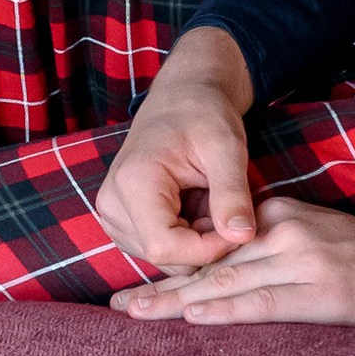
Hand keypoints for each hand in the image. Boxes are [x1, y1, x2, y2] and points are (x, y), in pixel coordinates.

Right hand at [95, 26, 260, 272]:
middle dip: (204, 245)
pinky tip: (197, 208)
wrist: (182, 96)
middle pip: (164, 257)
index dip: (207, 249)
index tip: (236, 227)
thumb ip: (232, 193)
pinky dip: (186, 238)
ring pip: (163, 258)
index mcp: (133, 182)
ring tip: (210, 202)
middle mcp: (112, 203)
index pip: (165, 247)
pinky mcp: (121, 220)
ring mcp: (112, 214)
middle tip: (227, 210)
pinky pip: (158, 249)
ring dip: (196, 242)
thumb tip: (242, 236)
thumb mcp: (226, 147)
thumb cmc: (204, 113)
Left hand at [115, 196, 354, 330]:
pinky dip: (226, 310)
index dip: (172, 270)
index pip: (213, 249)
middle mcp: (282, 232)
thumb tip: (230, 277)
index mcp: (278, 217)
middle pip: (209, 266)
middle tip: (118, 309)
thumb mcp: (316, 237)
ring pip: (225, 282)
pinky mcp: (322, 293)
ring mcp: (302, 260)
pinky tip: (194, 316)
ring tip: (137, 316)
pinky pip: (264, 303)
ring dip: (176, 302)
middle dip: (162, 289)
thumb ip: (275, 249)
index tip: (135, 290)